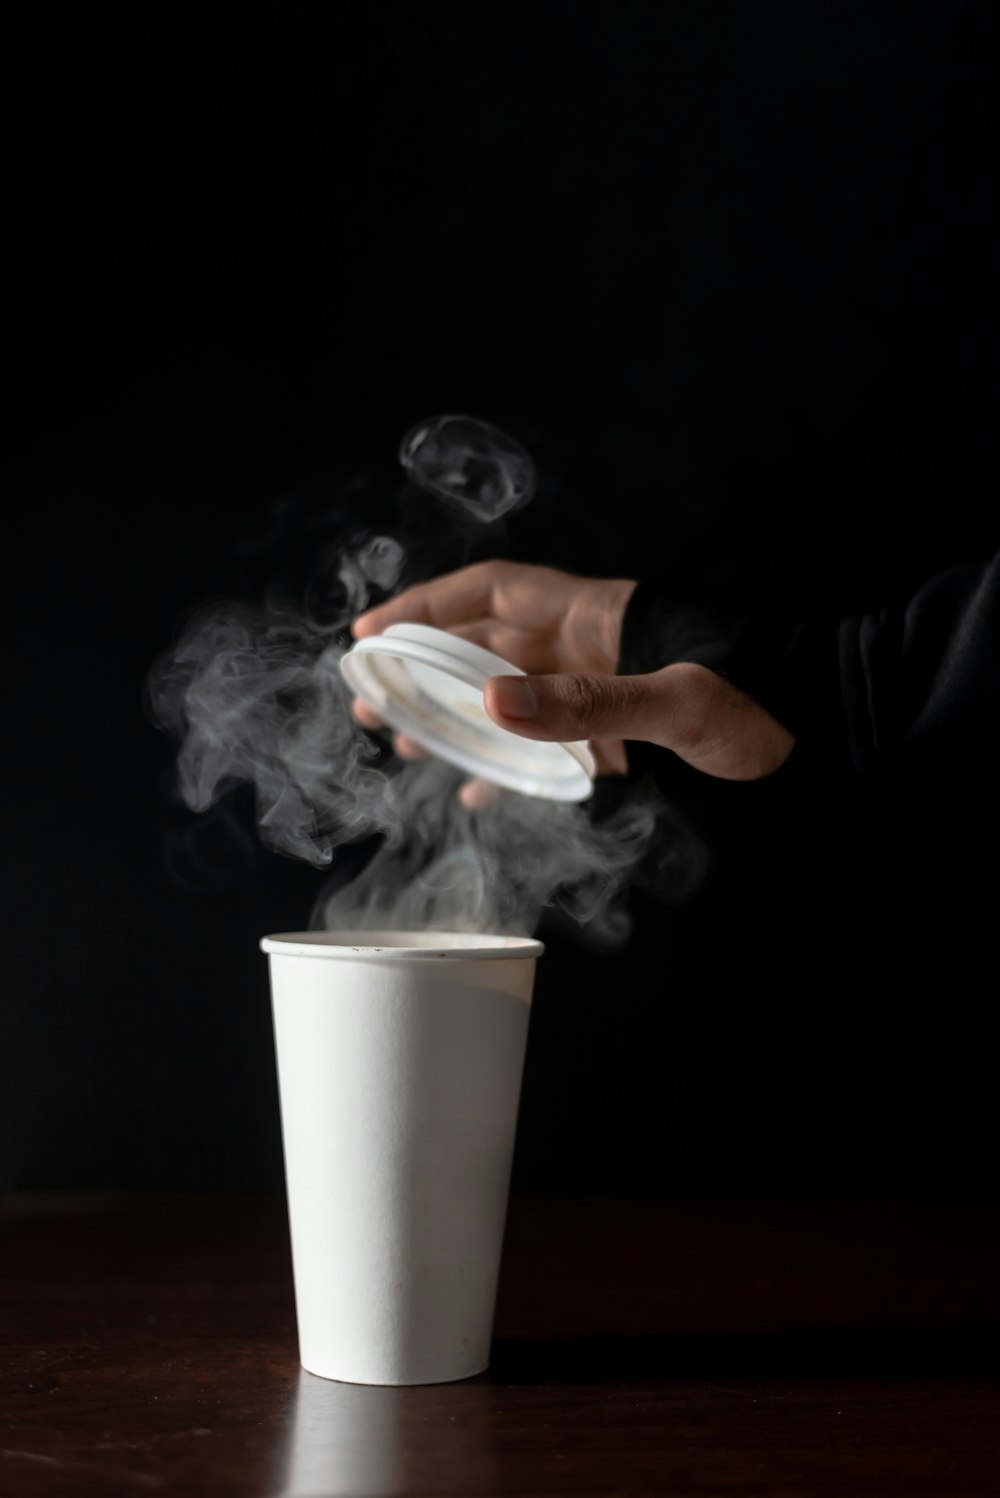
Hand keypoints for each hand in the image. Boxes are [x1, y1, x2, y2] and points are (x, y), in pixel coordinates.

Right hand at [350, 560, 794, 801]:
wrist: (824, 741)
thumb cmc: (765, 705)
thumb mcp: (680, 703)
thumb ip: (588, 704)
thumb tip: (488, 705)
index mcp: (597, 616)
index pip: (491, 592)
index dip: (426, 608)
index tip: (372, 634)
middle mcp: (588, 648)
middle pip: (486, 646)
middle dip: (423, 668)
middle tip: (370, 699)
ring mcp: (599, 694)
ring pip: (507, 697)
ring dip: (453, 716)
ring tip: (402, 742)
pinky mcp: (617, 739)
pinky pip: (544, 745)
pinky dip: (507, 767)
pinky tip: (475, 792)